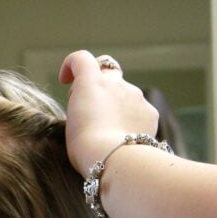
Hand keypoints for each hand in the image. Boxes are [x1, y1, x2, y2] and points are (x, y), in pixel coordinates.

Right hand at [58, 50, 158, 173]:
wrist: (114, 159)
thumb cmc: (85, 145)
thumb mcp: (72, 121)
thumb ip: (82, 103)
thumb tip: (93, 103)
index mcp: (91, 82)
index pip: (81, 58)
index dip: (72, 65)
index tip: (66, 81)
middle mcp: (116, 83)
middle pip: (106, 73)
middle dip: (97, 85)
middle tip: (88, 108)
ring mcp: (136, 96)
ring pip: (124, 94)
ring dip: (116, 105)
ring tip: (108, 131)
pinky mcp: (150, 112)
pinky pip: (139, 110)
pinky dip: (131, 119)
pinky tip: (124, 137)